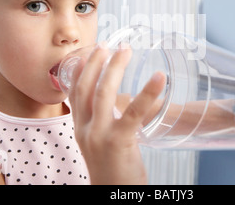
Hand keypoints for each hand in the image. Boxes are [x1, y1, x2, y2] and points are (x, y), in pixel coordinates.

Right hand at [68, 43, 165, 183]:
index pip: (74, 93)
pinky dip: (148, 92)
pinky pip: (134, 112)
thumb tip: (118, 104)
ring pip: (104, 93)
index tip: (88, 53)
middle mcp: (84, 129)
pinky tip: (159, 78)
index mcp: (80, 129)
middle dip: (98, 62)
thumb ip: (102, 123)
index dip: (80, 71)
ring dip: (114, 68)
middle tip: (110, 45)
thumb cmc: (112, 169)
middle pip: (87, 88)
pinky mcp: (118, 142)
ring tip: (125, 50)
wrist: (112, 194)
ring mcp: (99, 135)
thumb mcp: (99, 144)